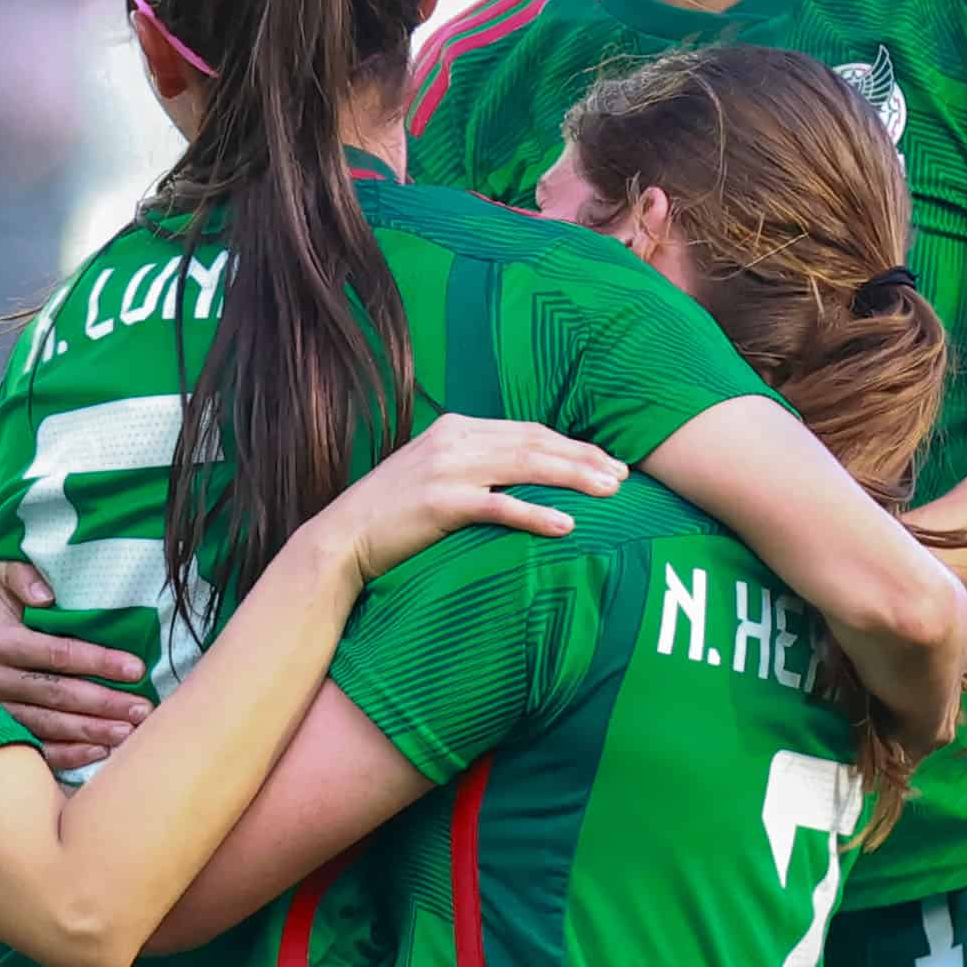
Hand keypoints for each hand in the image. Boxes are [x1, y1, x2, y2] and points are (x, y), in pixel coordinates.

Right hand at [0, 560, 147, 773]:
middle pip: (56, 694)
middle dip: (103, 703)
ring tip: (129, 732)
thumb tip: (45, 597)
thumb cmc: (2, 607)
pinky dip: (68, 754)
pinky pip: (36, 748)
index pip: (56, 654)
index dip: (97, 661)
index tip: (135, 669)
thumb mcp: (4, 578)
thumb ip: (21, 575)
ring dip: (91, 732)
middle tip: (142, 710)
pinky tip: (100, 753)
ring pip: (48, 726)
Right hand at [324, 414, 624, 581]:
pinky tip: (567, 525)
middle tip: (623, 475)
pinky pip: (500, 507)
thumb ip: (474, 465)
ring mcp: (447, 469)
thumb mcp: (434, 474)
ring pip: (526, 467)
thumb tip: (520, 474)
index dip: (572, 445)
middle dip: (584, 458)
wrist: (343, 538)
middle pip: (535, 443)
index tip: (608, 460)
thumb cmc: (393, 514)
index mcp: (457, 428)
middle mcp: (455, 440)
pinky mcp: (441, 503)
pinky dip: (536, 514)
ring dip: (573, 478)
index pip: (528, 430)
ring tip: (610, 492)